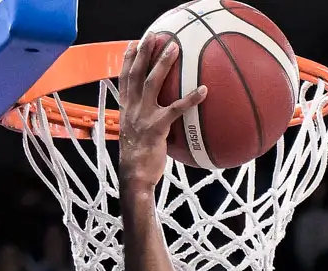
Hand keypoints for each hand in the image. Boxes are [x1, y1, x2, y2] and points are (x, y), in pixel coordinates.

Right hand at [116, 36, 203, 195]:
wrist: (134, 177)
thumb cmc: (138, 161)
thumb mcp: (136, 138)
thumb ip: (144, 123)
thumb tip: (158, 120)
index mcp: (126, 110)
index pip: (124, 79)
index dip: (128, 61)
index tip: (133, 45)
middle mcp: (132, 109)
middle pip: (136, 74)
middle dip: (143, 52)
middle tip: (152, 35)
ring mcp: (143, 117)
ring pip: (152, 83)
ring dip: (163, 63)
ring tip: (174, 48)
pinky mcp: (157, 127)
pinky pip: (176, 109)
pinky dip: (190, 99)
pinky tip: (204, 90)